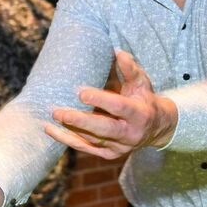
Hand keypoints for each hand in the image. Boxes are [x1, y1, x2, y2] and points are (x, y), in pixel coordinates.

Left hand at [45, 49, 177, 159]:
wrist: (156, 128)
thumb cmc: (144, 99)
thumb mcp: (142, 83)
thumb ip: (130, 69)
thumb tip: (117, 51)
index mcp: (140, 114)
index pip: (119, 107)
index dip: (100, 100)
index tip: (80, 92)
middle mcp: (130, 134)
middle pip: (103, 129)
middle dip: (80, 121)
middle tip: (58, 112)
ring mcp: (119, 147)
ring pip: (91, 140)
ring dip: (69, 129)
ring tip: (51, 116)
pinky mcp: (109, 154)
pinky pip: (85, 148)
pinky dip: (66, 139)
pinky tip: (50, 129)